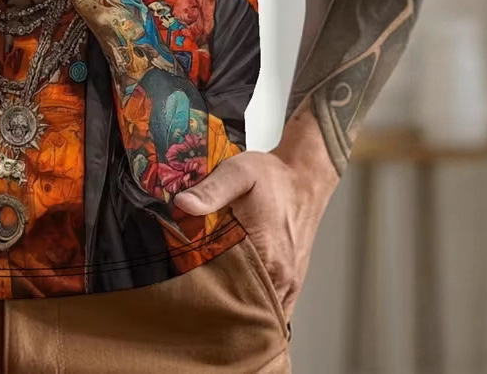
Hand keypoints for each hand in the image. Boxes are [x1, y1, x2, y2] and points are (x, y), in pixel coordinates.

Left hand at [172, 129, 334, 321]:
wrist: (304, 179)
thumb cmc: (271, 176)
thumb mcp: (237, 172)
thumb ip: (211, 190)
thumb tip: (182, 205)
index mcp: (264, 251)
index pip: (226, 287)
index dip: (202, 291)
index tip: (182, 287)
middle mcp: (279, 274)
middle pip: (242, 306)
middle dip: (217, 307)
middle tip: (191, 299)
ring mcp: (288, 282)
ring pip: (259, 314)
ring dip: (237, 311)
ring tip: (210, 303)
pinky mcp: (293, 282)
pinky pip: (275, 311)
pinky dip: (256, 312)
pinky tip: (238, 305)